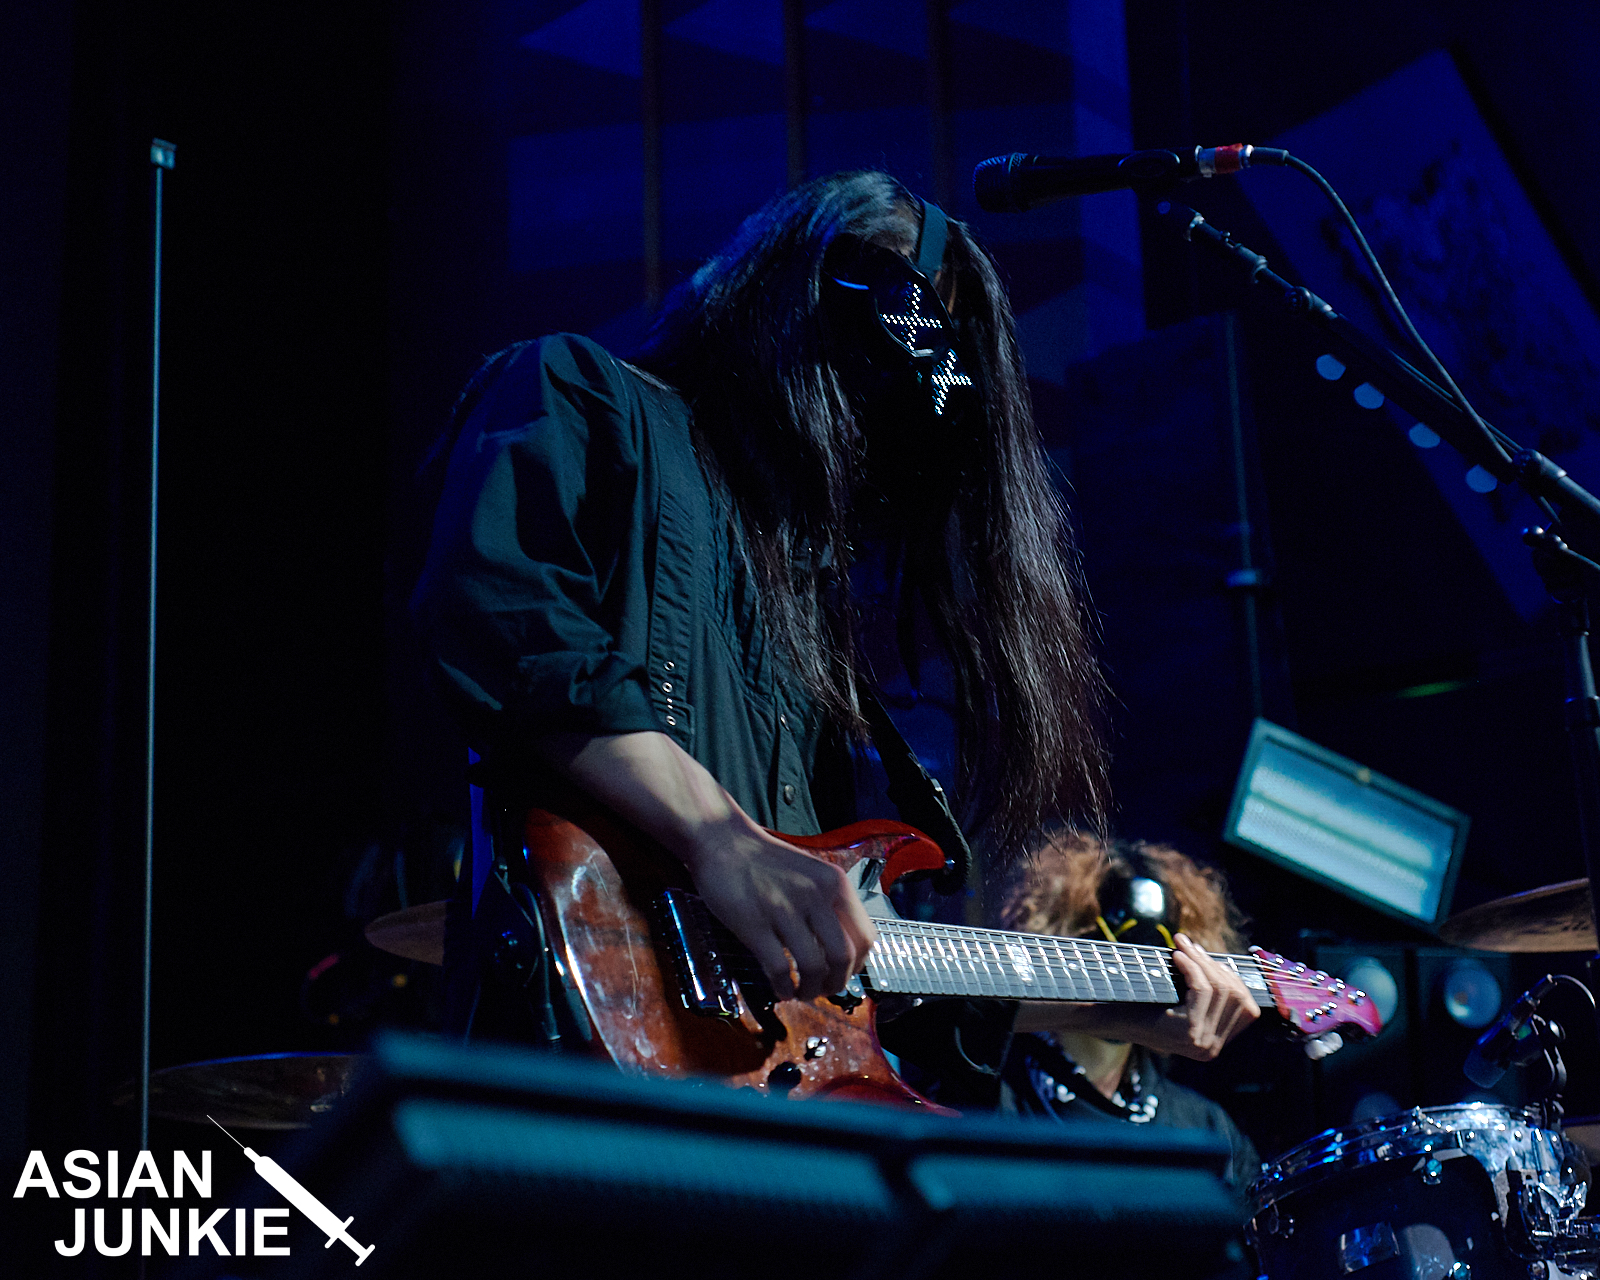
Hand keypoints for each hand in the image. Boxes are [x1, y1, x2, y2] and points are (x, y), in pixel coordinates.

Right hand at [681, 817, 877, 1001]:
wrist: (723, 841)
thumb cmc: (766, 861)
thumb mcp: (811, 875)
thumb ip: (829, 905)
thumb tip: (843, 951)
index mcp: (834, 885)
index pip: (865, 937)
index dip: (858, 965)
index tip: (844, 974)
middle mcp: (815, 895)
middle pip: (843, 957)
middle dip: (836, 983)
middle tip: (824, 990)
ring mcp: (784, 909)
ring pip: (813, 967)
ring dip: (810, 990)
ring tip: (801, 992)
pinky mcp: (754, 924)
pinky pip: (779, 968)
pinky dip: (784, 987)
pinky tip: (781, 989)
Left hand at [1015, 932, 1259, 1059]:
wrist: (1099, 1014)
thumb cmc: (1132, 1001)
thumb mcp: (1176, 999)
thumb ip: (1204, 990)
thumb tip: (1226, 963)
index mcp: (1212, 1044)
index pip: (1247, 1008)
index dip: (1229, 977)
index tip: (1204, 956)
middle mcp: (1211, 1050)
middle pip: (1237, 996)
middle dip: (1215, 965)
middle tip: (1187, 944)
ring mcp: (1202, 1045)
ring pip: (1222, 990)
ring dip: (1202, 961)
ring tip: (1181, 945)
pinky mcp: (1187, 1034)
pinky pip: (1202, 990)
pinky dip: (1192, 967)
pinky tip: (1177, 956)